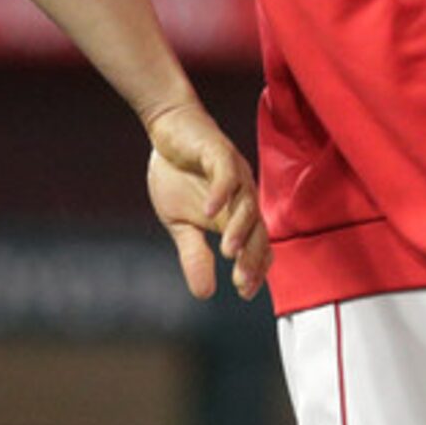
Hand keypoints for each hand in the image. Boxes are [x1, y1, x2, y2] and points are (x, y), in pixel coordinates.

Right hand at [143, 99, 268, 299]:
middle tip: (242, 281)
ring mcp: (235, 173)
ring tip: (229, 252)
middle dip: (251, 257)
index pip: (256, 245)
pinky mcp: (219, 152)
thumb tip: (204, 293)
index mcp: (237, 215)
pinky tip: (209, 211)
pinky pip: (226, 174)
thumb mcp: (181, 224)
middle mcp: (243, 195)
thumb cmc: (179, 176)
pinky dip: (220, 193)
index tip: (245, 291)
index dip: (255, 268)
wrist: (168, 131)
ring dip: (239, 228)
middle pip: (257, 229)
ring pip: (246, 203)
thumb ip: (195, 255)